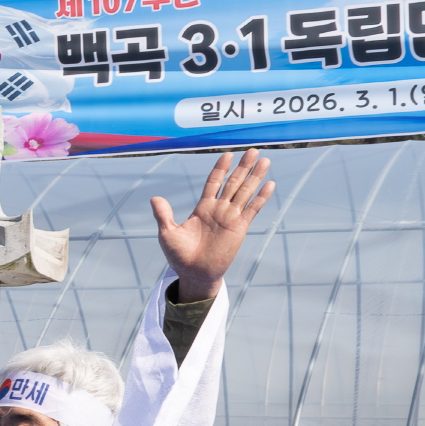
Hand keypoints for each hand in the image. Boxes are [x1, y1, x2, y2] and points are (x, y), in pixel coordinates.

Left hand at [151, 149, 272, 301]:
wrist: (193, 274)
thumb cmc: (179, 256)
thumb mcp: (167, 233)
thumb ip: (163, 215)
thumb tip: (155, 198)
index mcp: (202, 208)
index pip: (213, 182)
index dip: (220, 168)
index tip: (227, 154)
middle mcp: (218, 209)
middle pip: (233, 182)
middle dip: (243, 167)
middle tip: (253, 150)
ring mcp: (230, 218)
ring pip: (245, 192)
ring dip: (255, 177)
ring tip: (265, 161)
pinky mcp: (239, 228)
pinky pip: (252, 209)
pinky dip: (261, 197)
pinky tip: (270, 185)